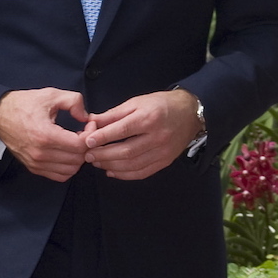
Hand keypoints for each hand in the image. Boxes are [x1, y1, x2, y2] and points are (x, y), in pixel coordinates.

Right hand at [0, 88, 87, 180]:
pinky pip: (60, 176)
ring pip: (71, 170)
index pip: (80, 145)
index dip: (91, 135)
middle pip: (78, 159)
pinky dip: (68, 167)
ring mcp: (36, 163)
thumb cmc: (23, 105)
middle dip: (86, 145)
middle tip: (84, 133)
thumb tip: (85, 116)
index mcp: (45, 135)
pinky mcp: (34, 168)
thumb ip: (73, 101)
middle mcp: (41, 153)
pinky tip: (67, 153)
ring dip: (78, 157)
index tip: (88, 125)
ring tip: (75, 142)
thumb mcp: (50, 95)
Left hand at [84, 89, 201, 180]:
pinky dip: (125, 175)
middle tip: (88, 155)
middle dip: (104, 155)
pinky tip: (112, 171)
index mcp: (149, 118)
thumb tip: (91, 122)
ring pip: (133, 165)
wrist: (190, 113)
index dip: (103, 137)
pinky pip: (142, 173)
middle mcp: (157, 137)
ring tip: (97, 162)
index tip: (88, 142)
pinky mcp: (165, 161)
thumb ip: (114, 114)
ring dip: (111, 166)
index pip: (123, 130)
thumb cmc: (160, 104)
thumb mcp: (137, 102)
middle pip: (127, 151)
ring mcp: (163, 152)